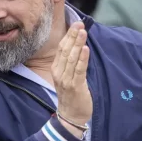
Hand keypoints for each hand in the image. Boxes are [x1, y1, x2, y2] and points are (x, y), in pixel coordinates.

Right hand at [52, 21, 92, 137]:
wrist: (70, 116)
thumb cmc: (71, 95)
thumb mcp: (67, 76)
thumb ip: (71, 63)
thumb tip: (78, 46)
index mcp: (56, 69)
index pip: (61, 48)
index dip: (68, 35)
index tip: (76, 24)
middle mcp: (59, 73)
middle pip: (65, 50)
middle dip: (73, 36)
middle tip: (79, 24)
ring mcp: (66, 80)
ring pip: (72, 58)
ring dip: (78, 44)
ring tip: (83, 32)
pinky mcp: (75, 87)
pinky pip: (79, 70)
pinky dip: (82, 59)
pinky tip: (86, 49)